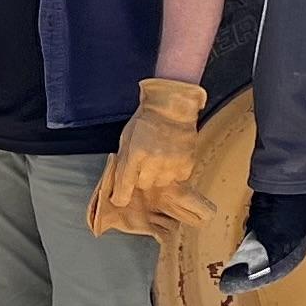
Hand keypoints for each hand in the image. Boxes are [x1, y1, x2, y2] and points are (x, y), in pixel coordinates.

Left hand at [85, 78, 212, 238]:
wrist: (172, 106)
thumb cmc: (146, 120)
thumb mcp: (126, 137)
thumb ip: (123, 160)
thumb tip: (118, 183)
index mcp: (136, 153)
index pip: (125, 185)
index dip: (120, 196)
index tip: (119, 200)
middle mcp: (154, 161)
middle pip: (143, 185)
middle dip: (141, 178)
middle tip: (144, 164)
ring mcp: (172, 163)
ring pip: (161, 184)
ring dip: (157, 176)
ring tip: (158, 159)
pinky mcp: (186, 164)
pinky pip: (177, 179)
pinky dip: (173, 173)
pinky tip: (170, 158)